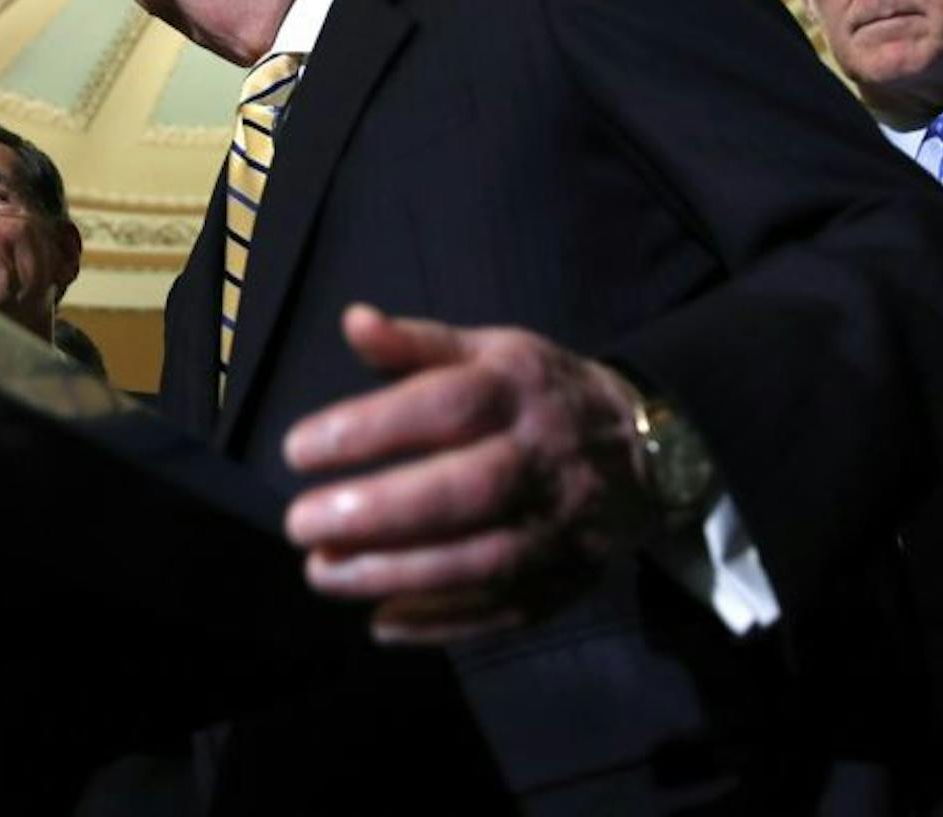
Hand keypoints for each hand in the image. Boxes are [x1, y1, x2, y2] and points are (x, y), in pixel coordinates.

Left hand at [282, 305, 654, 644]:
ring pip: (481, 560)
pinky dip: (439, 621)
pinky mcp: (564, 580)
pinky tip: (380, 619)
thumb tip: (353, 322)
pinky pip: (502, 610)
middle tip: (300, 523)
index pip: (444, 405)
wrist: (645, 454)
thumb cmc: (538, 396)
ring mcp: (558, 526)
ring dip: (395, 574)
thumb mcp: (490, 351)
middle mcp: (542, 458)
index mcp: (517, 390)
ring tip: (321, 572)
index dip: (368, 428)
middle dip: (378, 513)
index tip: (297, 449)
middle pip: (465, 490)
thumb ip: (417, 344)